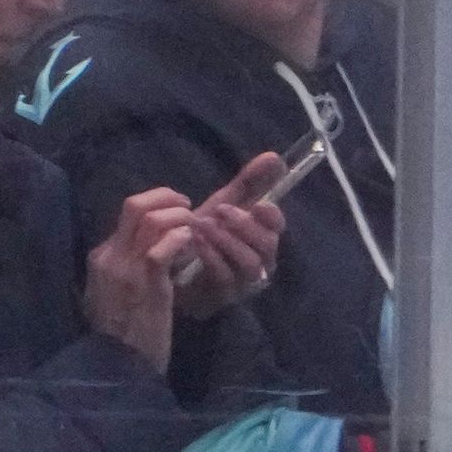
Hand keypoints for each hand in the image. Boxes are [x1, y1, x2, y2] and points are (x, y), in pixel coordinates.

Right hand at [81, 187, 189, 371]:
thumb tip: (153, 250)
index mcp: (102, 257)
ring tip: (195, 227)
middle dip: (167, 197)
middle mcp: (111, 256)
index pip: (127, 213)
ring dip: (180, 217)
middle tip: (190, 207)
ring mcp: (127, 269)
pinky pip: (164, 247)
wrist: (117, 366)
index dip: (156, 203)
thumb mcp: (117, 295)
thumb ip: (129, 270)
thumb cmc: (124, 336)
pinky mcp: (148, 284)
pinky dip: (183, 239)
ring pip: (151, 219)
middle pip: (134, 205)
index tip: (178, 210)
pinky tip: (193, 246)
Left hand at [169, 152, 286, 316]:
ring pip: (250, 263)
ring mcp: (243, 281)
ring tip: (203, 224)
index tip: (259, 205)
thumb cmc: (204, 233)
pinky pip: (225, 277)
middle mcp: (260, 261)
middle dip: (246, 226)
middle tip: (221, 210)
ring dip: (227, 241)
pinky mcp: (224, 295)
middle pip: (267, 246)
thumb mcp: (226, 203)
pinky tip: (195, 241)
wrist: (173, 265)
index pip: (278, 227)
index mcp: (262, 237)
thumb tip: (275, 156)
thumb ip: (250, 182)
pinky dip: (211, 256)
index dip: (272, 217)